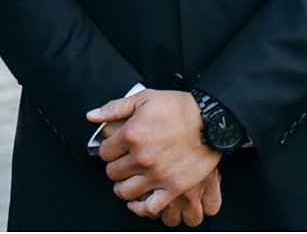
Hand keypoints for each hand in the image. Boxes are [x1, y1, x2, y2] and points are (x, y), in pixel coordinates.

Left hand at [90, 90, 220, 217]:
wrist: (214, 119)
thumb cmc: (182, 107)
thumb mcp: (146, 98)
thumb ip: (116, 108)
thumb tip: (92, 117)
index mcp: (132, 134)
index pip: (104, 152)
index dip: (110, 149)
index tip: (118, 149)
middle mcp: (141, 157)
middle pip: (112, 173)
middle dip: (117, 167)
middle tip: (127, 162)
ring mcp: (157, 174)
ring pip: (124, 192)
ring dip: (125, 186)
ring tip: (131, 179)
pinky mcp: (173, 187)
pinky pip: (148, 207)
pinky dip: (140, 208)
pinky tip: (139, 201)